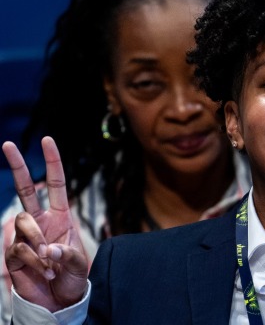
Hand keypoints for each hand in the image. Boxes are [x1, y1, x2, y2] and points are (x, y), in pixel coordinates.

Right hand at [2, 137, 87, 311]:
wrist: (58, 302)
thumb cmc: (72, 279)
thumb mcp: (79, 265)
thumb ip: (67, 255)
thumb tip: (49, 249)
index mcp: (61, 217)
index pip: (56, 185)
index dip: (52, 163)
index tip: (47, 140)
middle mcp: (40, 222)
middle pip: (25, 189)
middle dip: (17, 166)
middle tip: (7, 144)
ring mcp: (24, 236)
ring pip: (22, 221)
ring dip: (36, 241)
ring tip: (49, 262)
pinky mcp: (12, 253)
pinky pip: (18, 248)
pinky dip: (34, 260)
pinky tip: (43, 271)